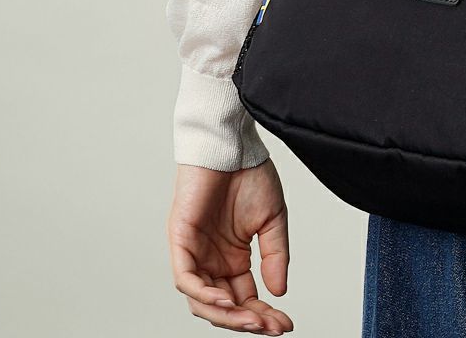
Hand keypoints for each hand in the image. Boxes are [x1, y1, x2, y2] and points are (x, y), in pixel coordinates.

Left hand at [168, 160, 292, 333]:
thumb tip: (279, 291)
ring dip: (227, 315)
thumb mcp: (272, 219)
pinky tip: (227, 301)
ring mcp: (194, 253)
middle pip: (225, 307)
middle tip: (272, 328)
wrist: (232, 145)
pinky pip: (187, 279)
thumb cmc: (249, 175)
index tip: (284, 325)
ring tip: (253, 320)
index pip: (246, 298)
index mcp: (234, 257)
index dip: (263, 315)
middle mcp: (212, 260)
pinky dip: (204, 295)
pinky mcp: (180, 241)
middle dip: (248, 321)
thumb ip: (275, 255)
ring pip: (203, 301)